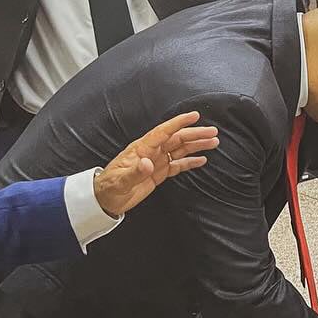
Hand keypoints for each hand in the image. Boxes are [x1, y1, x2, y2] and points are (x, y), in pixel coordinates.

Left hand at [92, 111, 218, 217]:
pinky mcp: (159, 173)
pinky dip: (190, 161)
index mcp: (141, 150)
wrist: (105, 200)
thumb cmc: (109, 188)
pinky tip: (202, 160)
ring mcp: (156, 162)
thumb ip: (135, 172)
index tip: (194, 116)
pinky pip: (178, 164)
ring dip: (196, 145)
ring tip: (213, 142)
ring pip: (180, 150)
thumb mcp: (120, 181)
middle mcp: (151, 153)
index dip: (178, 123)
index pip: (163, 132)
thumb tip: (148, 163)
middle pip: (176, 139)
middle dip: (195, 134)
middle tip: (213, 132)